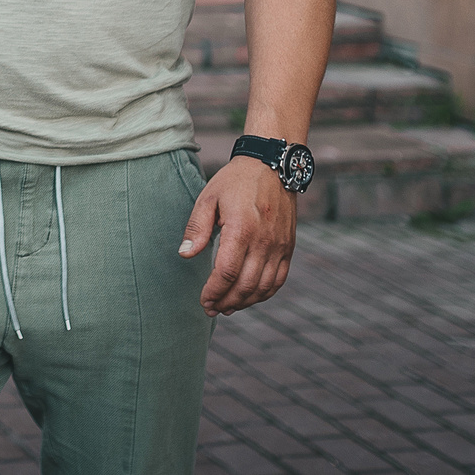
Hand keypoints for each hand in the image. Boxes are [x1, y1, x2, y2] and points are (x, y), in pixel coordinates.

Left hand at [178, 155, 295, 314]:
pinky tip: (249, 298)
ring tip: (227, 307)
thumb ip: (197, 228)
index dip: (214, 291)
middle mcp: (264, 241)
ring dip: (244, 303)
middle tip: (211, 309)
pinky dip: (264, 294)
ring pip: (263, 287)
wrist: (272, 165)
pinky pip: (279, 280)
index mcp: (241, 229)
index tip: (203, 300)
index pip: (227, 272)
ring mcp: (280, 246)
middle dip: (226, 302)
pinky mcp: (289, 247)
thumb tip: (185, 254)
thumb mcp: (208, 198)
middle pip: (245, 285)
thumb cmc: (235, 181)